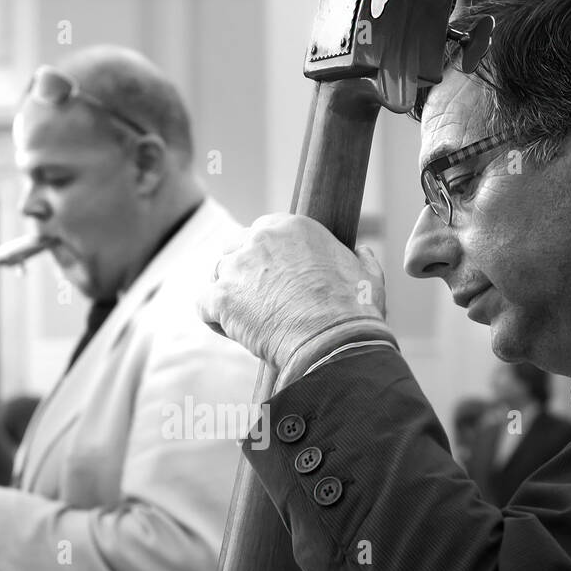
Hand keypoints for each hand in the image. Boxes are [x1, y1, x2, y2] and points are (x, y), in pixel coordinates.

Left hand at [198, 215, 387, 367]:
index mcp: (292, 226)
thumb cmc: (353, 313)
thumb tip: (361, 252)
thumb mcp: (367, 275)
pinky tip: (234, 332)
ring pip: (218, 275)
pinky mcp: (221, 298)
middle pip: (235, 249)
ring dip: (229, 295)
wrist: (333, 343)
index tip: (274, 279)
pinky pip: (203, 305)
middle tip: (259, 301)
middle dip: (243, 273)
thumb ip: (359, 258)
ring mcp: (237, 267)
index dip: (264, 257)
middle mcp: (260, 239)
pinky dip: (214, 319)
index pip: (262, 232)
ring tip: (249, 321)